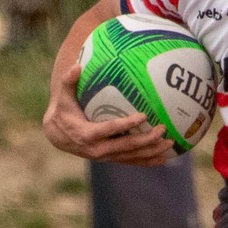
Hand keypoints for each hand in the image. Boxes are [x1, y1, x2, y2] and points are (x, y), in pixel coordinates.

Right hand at [42, 65, 176, 164]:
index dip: (127, 124)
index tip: (143, 116)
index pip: (111, 129)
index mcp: (87, 134)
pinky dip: (147, 161)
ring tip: (170, 144)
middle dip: (147, 139)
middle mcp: (97, 150)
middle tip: (163, 129)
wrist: (57, 136)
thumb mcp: (62, 98)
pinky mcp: (110, 159)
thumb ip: (68, 82)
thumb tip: (76, 65)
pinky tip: (163, 158)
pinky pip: (131, 162)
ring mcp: (105, 157)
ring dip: (152, 152)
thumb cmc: (63, 112)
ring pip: (132, 156)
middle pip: (126, 146)